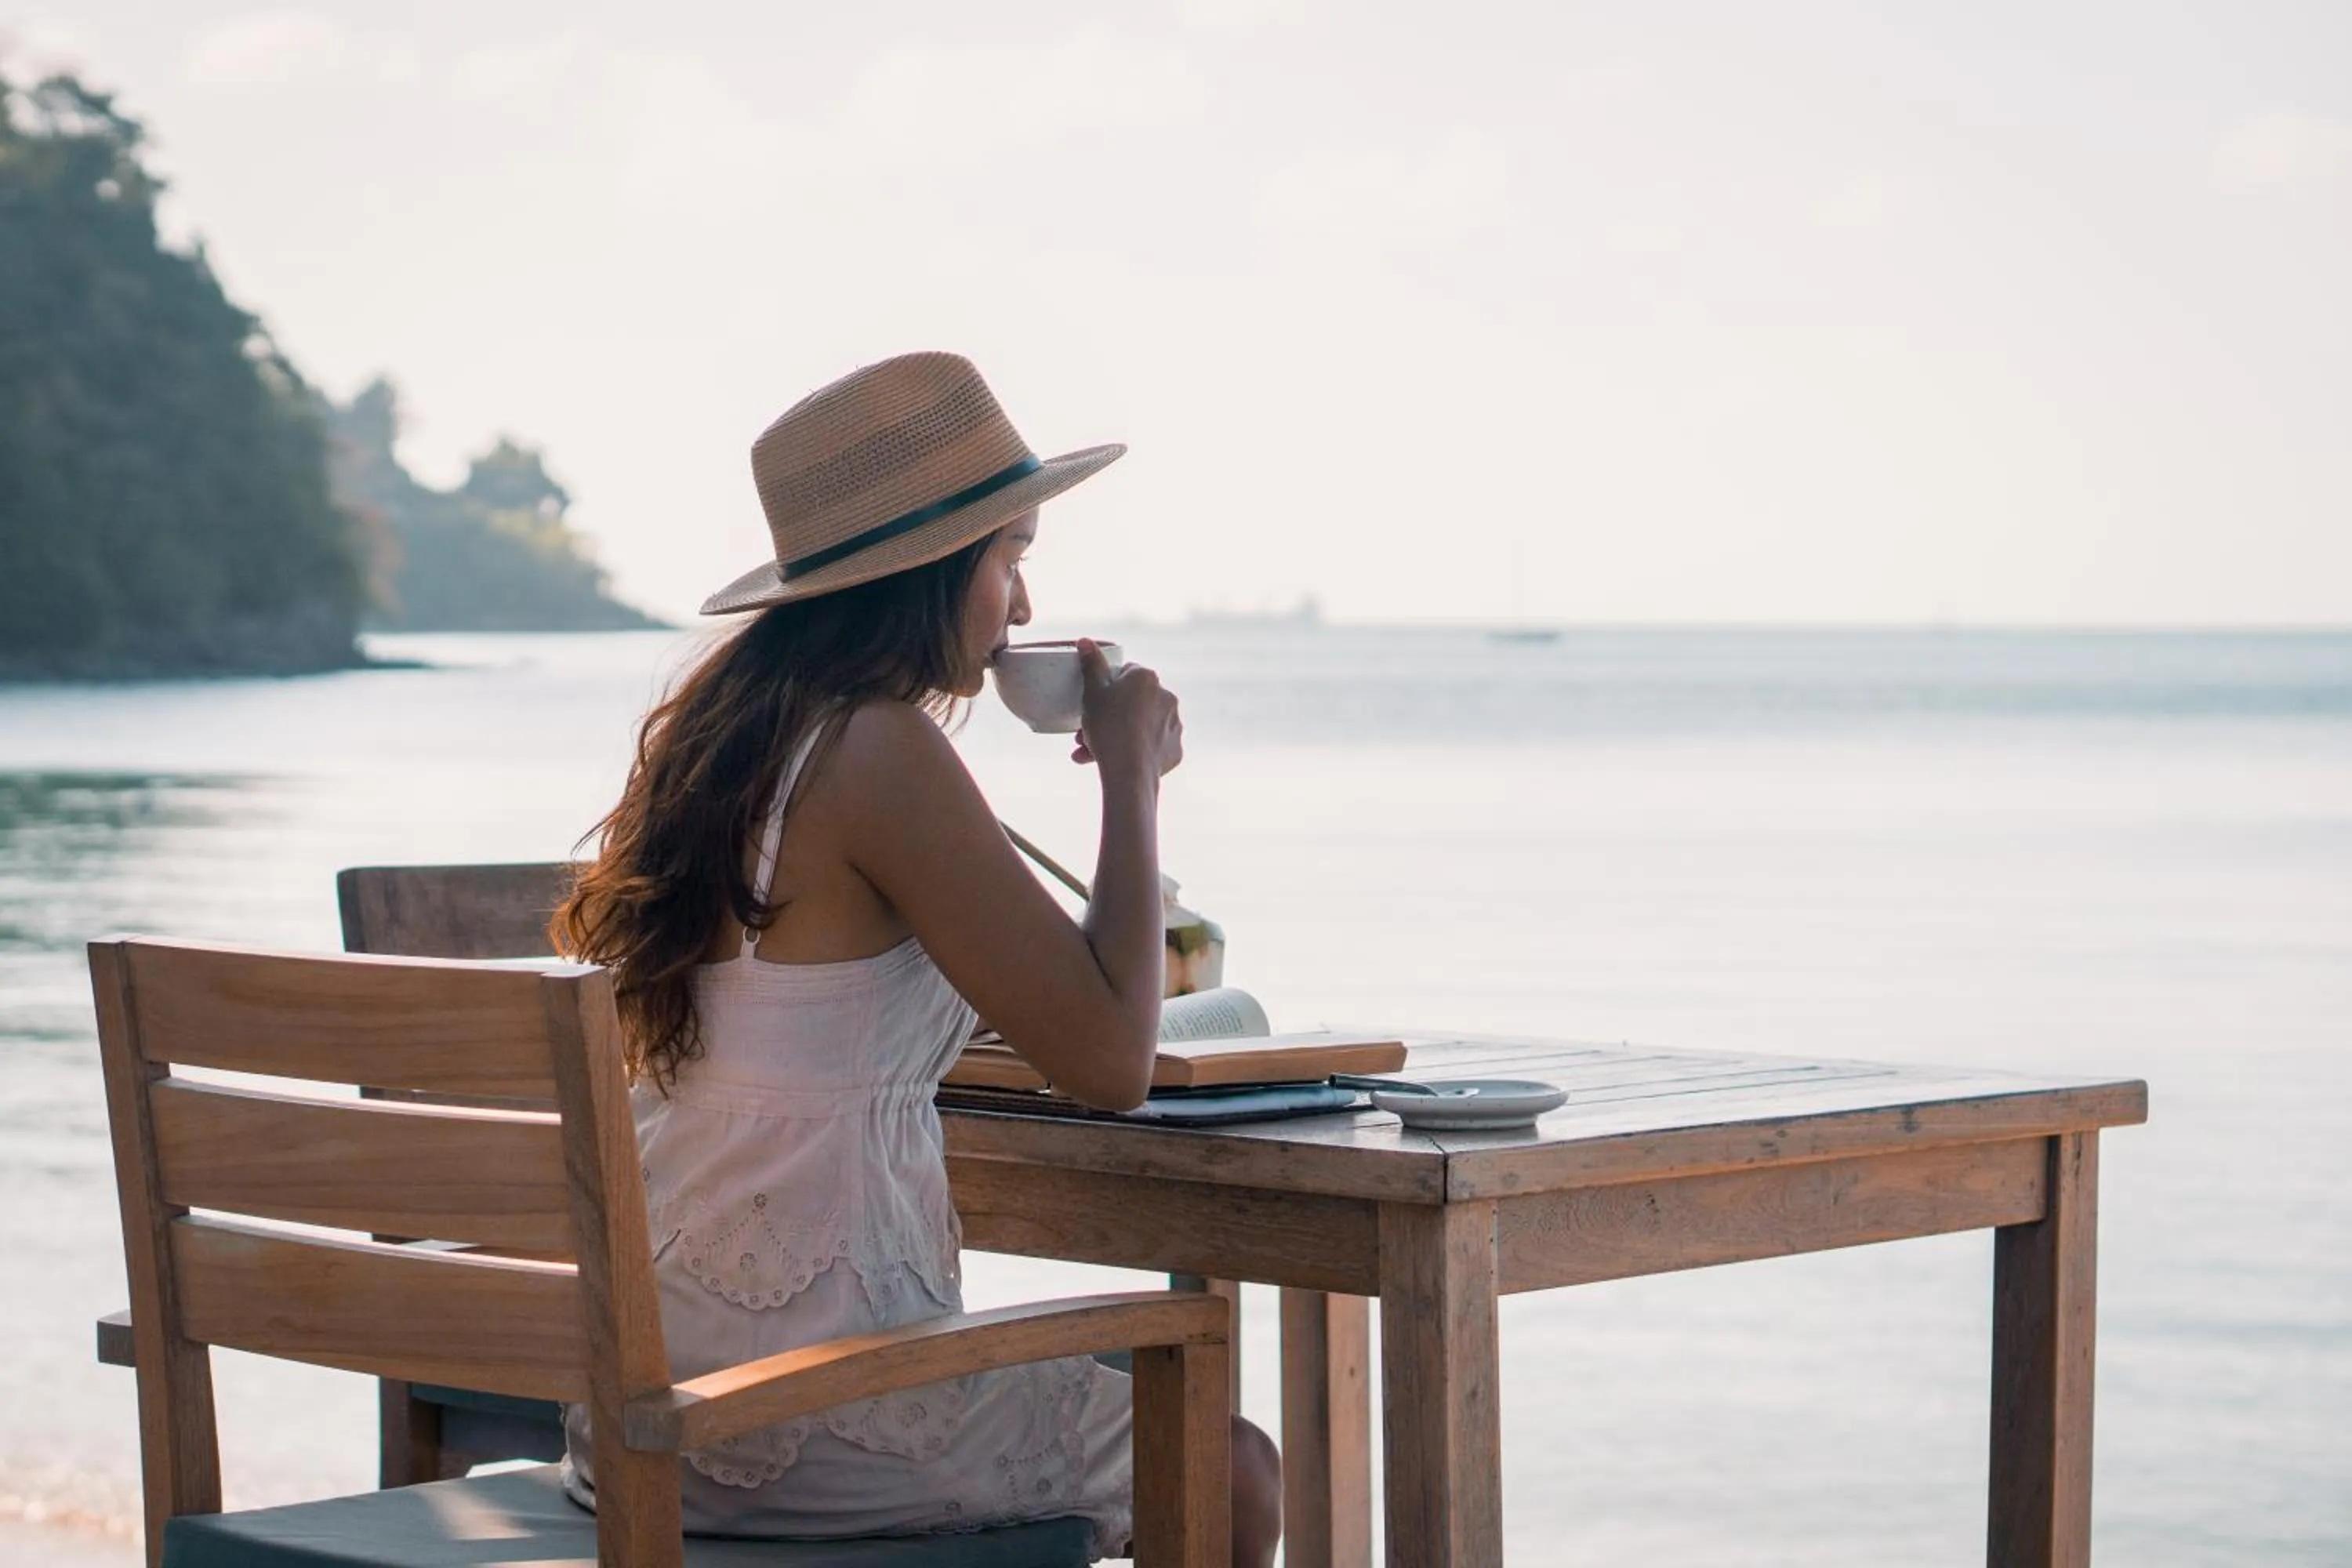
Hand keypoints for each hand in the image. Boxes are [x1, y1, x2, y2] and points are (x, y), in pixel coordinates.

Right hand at [1071, 639, 1182, 778]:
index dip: (1104, 688)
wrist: (1129, 771)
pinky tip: (1115, 762)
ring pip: (1139, 726)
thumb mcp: (1092, 693)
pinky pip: (1151, 747)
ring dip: (1116, 735)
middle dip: (1107, 717)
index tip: (1092, 704)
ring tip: (1089, 752)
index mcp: (1146, 678)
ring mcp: (1173, 724)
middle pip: (1131, 703)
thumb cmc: (1108, 727)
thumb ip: (1090, 665)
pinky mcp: (1174, 750)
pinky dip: (1135, 752)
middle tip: (1083, 733)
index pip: (1124, 674)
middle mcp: (1166, 696)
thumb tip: (1085, 641)